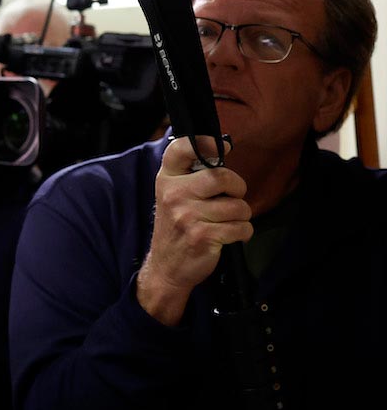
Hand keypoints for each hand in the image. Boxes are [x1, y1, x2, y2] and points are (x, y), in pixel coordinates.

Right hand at [136, 137, 252, 325]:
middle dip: (238, 188)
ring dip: (242, 216)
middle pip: (222, 177)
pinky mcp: (202, 236)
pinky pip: (242, 227)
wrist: (166, 266)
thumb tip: (224, 147)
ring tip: (228, 222)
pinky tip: (230, 236)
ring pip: (238, 206)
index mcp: (167, 179)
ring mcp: (187, 216)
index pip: (180, 149)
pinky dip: (243, 233)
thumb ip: (192, 174)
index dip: (205, 143)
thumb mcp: (173, 195)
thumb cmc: (176, 227)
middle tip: (233, 197)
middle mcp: (174, 194)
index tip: (223, 148)